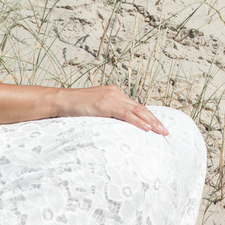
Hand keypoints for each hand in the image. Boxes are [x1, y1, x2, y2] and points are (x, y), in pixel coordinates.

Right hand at [52, 84, 169, 134]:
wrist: (59, 100)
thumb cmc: (74, 108)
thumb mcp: (94, 109)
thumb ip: (106, 114)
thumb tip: (116, 127)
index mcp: (114, 93)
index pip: (136, 106)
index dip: (148, 117)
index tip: (158, 127)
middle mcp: (115, 93)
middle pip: (140, 108)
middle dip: (154, 120)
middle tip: (166, 132)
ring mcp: (111, 98)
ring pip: (137, 111)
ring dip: (151, 122)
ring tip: (161, 132)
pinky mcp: (105, 105)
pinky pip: (126, 114)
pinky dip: (138, 122)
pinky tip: (147, 129)